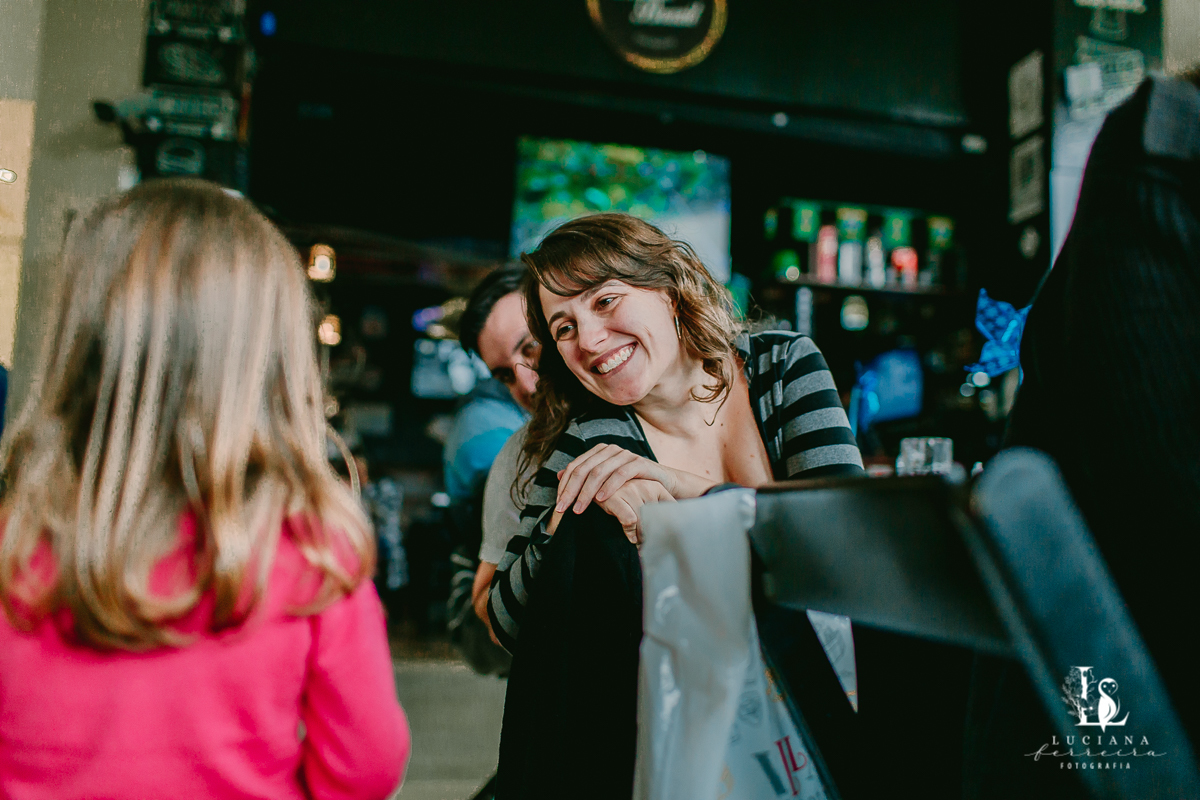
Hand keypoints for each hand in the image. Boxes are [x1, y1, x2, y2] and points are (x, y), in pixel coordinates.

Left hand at [554, 443, 712, 515]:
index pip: (574, 467)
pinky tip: (601, 500)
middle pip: (583, 469)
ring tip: (579, 508)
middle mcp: (609, 450)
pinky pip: (620, 473)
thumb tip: (557, 476)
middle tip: (563, 509)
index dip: (564, 486)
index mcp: (598, 452)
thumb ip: (583, 477)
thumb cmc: (630, 485)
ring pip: (599, 472)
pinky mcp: (639, 462)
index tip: (558, 505)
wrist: (662, 484)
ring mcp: (624, 454)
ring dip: (586, 492)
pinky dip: (609, 486)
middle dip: (571, 491)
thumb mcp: (604, 482)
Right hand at [594, 478, 675, 543]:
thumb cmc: (623, 497)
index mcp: (656, 486)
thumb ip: (658, 510)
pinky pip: (629, 520)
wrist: (595, 485)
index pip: (671, 509)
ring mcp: (630, 490)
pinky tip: (630, 537)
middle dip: (654, 534)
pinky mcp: (615, 497)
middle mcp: (646, 486)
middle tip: (650, 544)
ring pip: (644, 522)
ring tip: (639, 543)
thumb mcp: (643, 499)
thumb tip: (676, 529)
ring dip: (641, 536)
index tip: (668, 538)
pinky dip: (630, 532)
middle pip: (657, 518)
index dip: (670, 526)